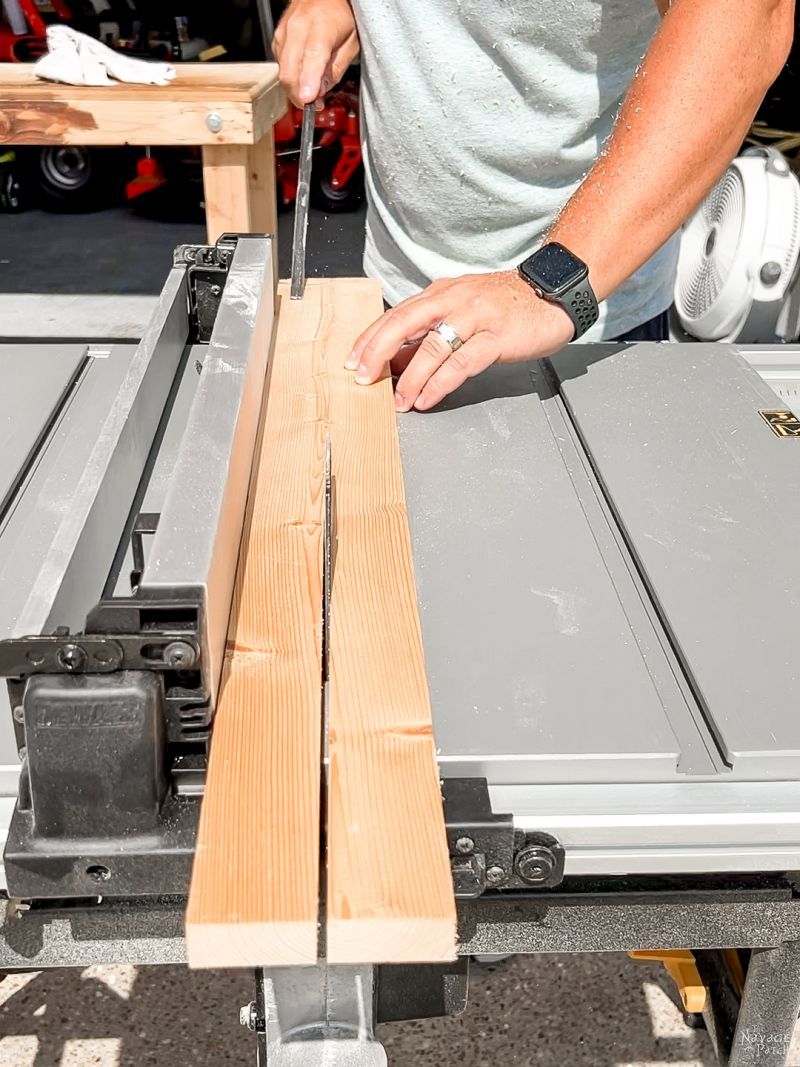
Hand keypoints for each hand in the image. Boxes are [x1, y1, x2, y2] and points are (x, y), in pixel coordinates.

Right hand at [273, 0, 359, 107]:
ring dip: (295, 88)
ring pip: (283, 72)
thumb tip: (322, 91)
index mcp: (321, 27)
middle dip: (300, 95)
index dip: (309, 82)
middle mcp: (298, 28)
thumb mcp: (352, 42)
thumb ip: (337, 68)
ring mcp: (284, 32)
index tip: (308, 99)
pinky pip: (280, 65)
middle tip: (315, 103)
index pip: (312, 59)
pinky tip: (303, 74)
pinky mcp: (277, 38)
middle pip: (290, 72)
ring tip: (311, 89)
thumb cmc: (340, 14)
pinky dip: (291, 75)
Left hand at [345, 271, 574, 411]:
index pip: (396, 314)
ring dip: (410, 377)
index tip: (352, 360)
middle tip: (363, 377)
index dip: (370, 338)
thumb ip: (431, 332)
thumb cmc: (506, 305)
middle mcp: (454, 301)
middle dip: (377, 352)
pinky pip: (461, 363)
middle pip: (404, 323)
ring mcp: (476, 317)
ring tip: (398, 400)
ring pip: (432, 347)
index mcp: (441, 293)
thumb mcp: (462, 310)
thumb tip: (399, 361)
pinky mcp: (496, 337)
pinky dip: (439, 383)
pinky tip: (427, 397)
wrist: (552, 293)